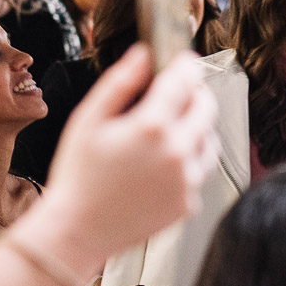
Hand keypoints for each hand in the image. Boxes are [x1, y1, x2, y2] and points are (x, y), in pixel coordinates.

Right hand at [45, 46, 218, 265]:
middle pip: (206, 108)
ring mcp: (186, 181)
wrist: (78, 231)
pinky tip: (163, 162)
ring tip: (170, 128)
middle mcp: (177, 152)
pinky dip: (189, 160)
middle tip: (180, 91)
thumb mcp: (88, 119)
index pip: (184, 81)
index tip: (183, 60)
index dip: (185, 65)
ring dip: (197, 127)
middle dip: (196, 93)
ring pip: (209, 140)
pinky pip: (199, 171)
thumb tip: (143, 54)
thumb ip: (119, 82)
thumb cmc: (77, 175)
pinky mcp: (188, 204)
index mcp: (151, 126)